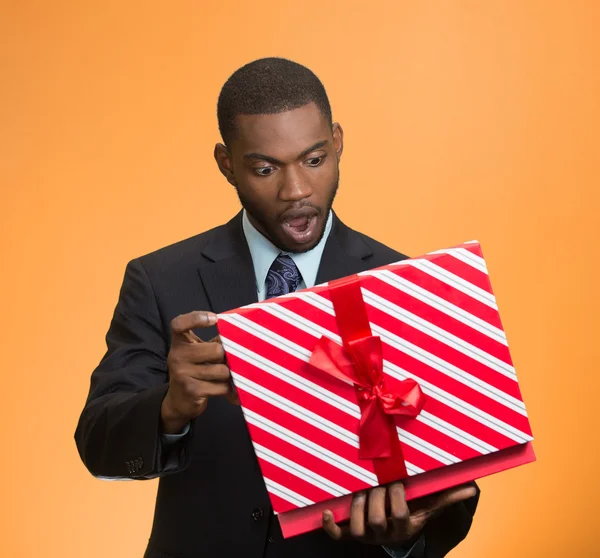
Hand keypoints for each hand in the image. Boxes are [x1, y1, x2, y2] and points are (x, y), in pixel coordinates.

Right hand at [160, 311, 238, 433]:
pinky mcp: (191, 390)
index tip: (215, 319)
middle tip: (223, 361)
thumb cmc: (195, 369)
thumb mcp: (198, 352)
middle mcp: (177, 355)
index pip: (179, 324)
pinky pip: (221, 386)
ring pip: (222, 370)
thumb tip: (240, 338)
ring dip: (227, 374)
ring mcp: (182, 373)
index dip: (196, 318)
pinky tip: (221, 387)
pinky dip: (226, 388)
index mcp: (179, 342)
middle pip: (216, 350)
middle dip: (225, 357)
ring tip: (221, 375)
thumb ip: (213, 342)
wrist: (179, 399)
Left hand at [322, 481, 476, 547]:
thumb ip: (446, 497)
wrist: (395, 534)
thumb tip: (470, 489)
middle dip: (375, 499)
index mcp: (403, 526)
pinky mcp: (351, 534)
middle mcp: (384, 534)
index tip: (396, 483)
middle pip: (376, 520)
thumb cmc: (411, 513)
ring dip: (356, 508)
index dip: (396, 497)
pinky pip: (338, 536)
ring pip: (357, 528)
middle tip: (377, 485)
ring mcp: (366, 536)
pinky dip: (330, 526)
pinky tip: (326, 512)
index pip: (399, 514)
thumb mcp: (427, 508)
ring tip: (360, 493)